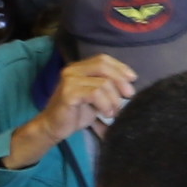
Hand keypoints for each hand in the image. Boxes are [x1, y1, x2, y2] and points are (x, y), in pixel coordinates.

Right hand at [10, 52, 137, 166]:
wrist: (53, 127)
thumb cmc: (76, 113)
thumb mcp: (95, 96)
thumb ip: (107, 86)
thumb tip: (130, 83)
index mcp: (79, 68)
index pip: (103, 59)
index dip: (120, 67)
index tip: (133, 79)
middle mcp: (72, 70)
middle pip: (103, 67)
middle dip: (120, 81)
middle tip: (129, 96)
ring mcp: (69, 80)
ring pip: (102, 83)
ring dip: (113, 99)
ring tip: (114, 112)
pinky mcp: (68, 93)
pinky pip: (94, 94)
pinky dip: (105, 104)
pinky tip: (105, 113)